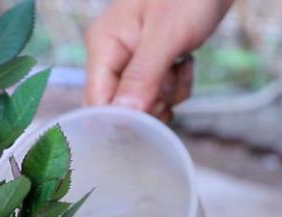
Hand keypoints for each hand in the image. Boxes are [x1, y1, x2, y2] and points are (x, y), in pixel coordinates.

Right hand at [84, 0, 232, 119]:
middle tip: (170, 84)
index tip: (151, 112)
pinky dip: (176, 88)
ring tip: (181, 67)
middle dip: (147, 105)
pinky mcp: (149, 65)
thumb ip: (143, 76)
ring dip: (167, 96)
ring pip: (140, 103)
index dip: (121, 116)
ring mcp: (129, 61)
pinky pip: (157, 94)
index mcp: (103, 45)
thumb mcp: (167, 35)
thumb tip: (125, 116)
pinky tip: (184, 65)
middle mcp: (110, 56)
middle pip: (117, 106)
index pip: (96, 100)